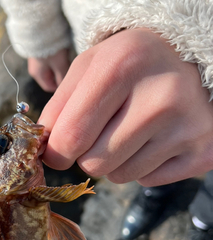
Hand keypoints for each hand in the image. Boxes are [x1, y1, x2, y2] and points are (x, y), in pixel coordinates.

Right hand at [28, 48, 69, 91]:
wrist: (39, 28)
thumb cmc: (50, 48)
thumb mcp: (59, 64)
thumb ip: (62, 76)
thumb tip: (66, 86)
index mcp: (37, 74)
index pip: (49, 87)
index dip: (60, 87)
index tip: (70, 83)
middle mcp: (35, 69)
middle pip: (50, 78)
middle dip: (60, 76)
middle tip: (71, 71)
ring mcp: (37, 60)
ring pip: (51, 69)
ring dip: (60, 67)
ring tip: (67, 61)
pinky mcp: (40, 52)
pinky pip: (50, 61)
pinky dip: (57, 60)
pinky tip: (63, 54)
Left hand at [39, 29, 212, 185]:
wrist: (191, 59)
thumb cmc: (131, 63)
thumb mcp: (91, 66)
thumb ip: (59, 107)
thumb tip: (43, 151)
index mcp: (122, 66)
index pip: (70, 136)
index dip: (56, 152)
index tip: (57, 151)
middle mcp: (159, 97)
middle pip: (93, 164)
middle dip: (87, 154)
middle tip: (103, 130)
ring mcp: (186, 127)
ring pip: (120, 176)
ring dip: (115, 160)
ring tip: (133, 128)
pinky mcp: (203, 152)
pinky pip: (147, 181)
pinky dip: (143, 166)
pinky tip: (155, 137)